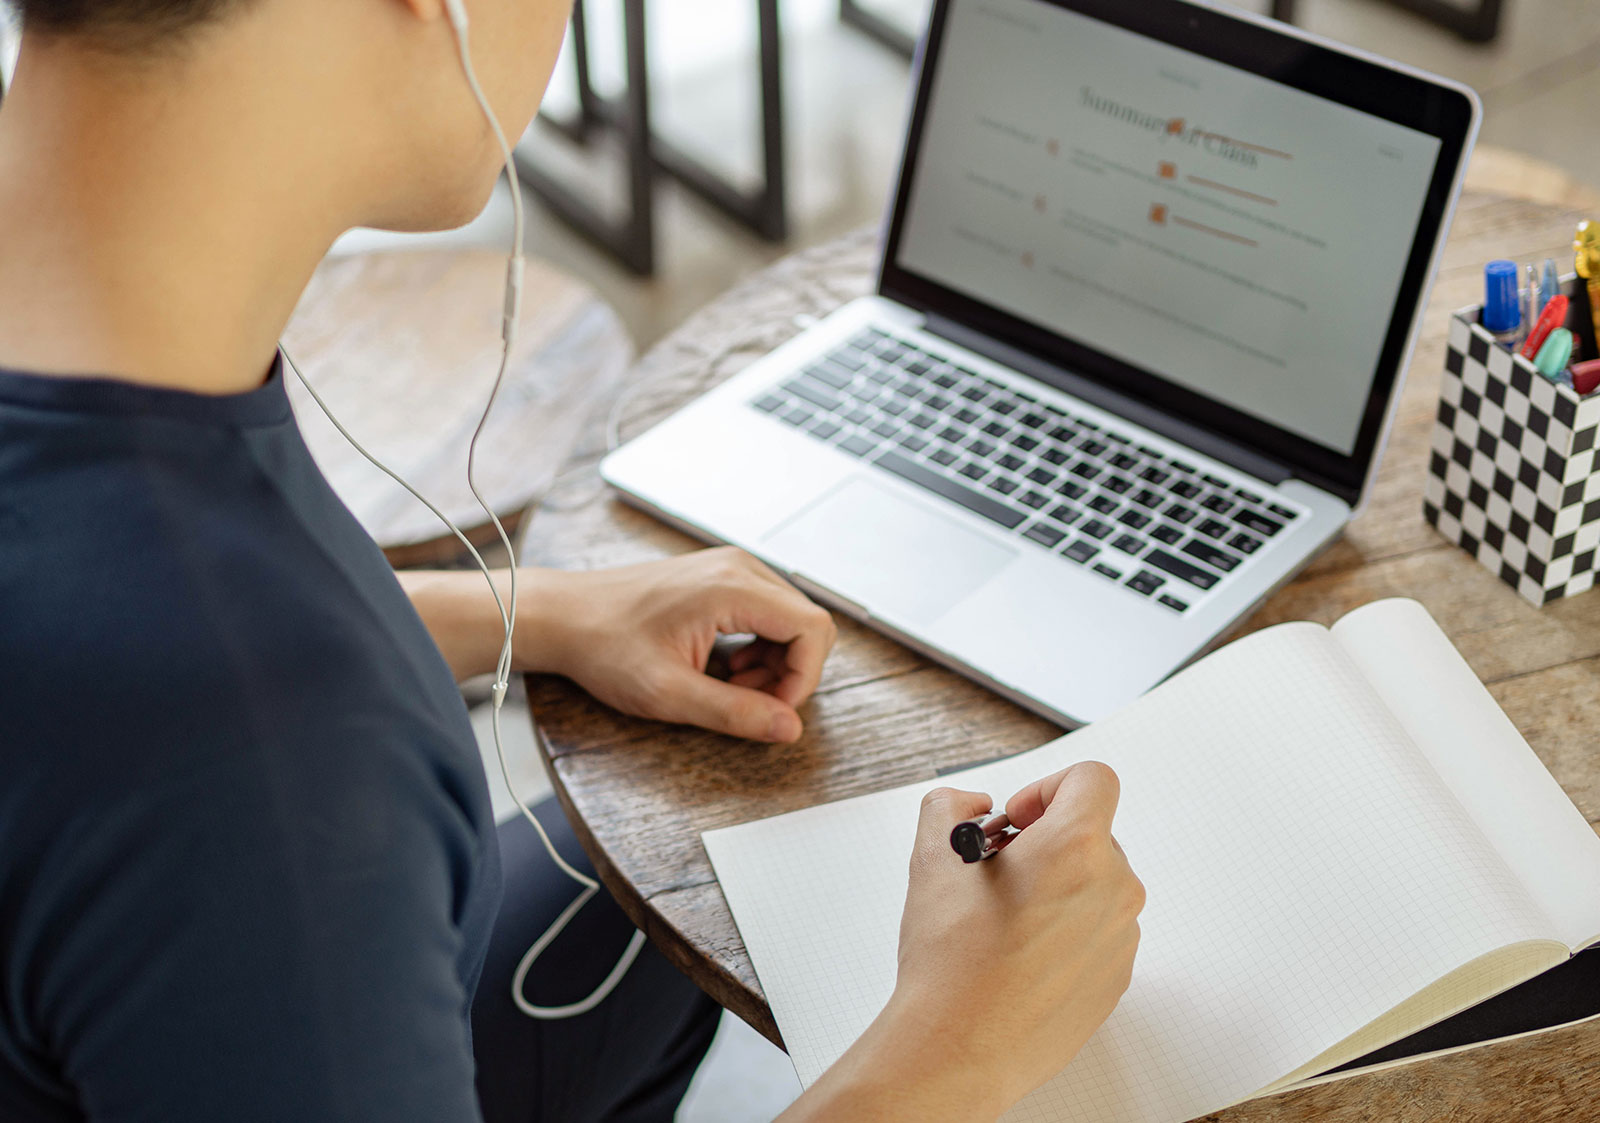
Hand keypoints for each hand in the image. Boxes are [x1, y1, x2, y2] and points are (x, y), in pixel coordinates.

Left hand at [522, 547, 837, 741]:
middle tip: (745, 703)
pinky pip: (766, 613)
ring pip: (789, 620)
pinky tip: (725, 669)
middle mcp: (738, 568)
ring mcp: (730, 569)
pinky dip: (758, 648)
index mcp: (732, 588)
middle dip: (789, 673)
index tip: (771, 711)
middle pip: (806, 624)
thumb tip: (788, 728)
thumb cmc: (604, 646)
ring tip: (729, 688)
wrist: (563, 616)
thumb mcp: (668, 694)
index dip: (804, 679)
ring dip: (774, 664)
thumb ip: (734, 713)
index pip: (813, 629)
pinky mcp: (720, 578)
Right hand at [786, 762, 1142, 1121]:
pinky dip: (1065, 932)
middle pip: (1090, 835)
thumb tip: (972, 805)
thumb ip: (950, 805)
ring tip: (1004, 921)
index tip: (1019, 820)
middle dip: (1045, 843)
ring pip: (1094, 885)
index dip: (1048, 788)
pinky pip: (1097, 932)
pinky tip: (1019, 956)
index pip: (1092, 778)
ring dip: (1056, 889)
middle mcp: (1112, 888)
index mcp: (1075, 847)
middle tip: (999, 872)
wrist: (960, 1045)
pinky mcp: (1116, 978)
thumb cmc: (951, 960)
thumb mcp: (932, 858)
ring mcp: (1120, 937)